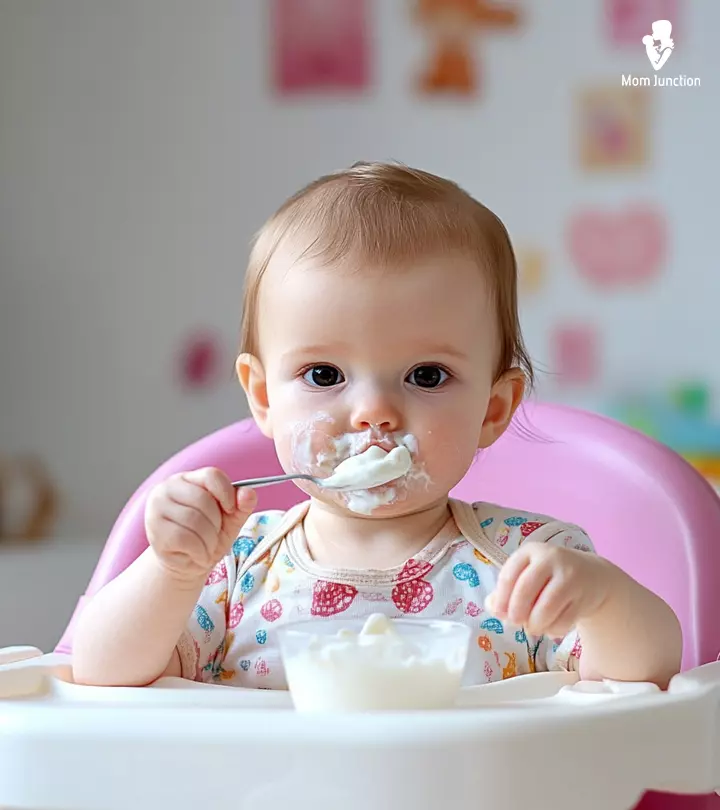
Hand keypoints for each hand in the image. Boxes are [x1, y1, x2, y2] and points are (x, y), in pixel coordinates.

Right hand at [145, 467, 256, 582]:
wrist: (186, 564)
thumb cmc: (207, 536)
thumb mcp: (230, 519)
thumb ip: (242, 505)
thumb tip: (248, 493)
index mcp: (188, 479)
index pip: (212, 475)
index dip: (227, 494)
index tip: (231, 510)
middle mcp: (167, 488)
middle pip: (204, 500)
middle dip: (216, 524)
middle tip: (214, 536)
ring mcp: (156, 508)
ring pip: (194, 521)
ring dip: (208, 541)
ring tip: (206, 548)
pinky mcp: (154, 531)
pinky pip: (184, 538)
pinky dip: (199, 551)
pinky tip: (197, 555)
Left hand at [485, 544, 615, 636]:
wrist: (592, 576)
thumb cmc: (549, 578)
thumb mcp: (527, 576)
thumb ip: (506, 591)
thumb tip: (491, 606)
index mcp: (531, 551)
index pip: (509, 575)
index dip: (501, 598)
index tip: (499, 613)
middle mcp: (551, 558)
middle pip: (525, 589)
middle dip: (516, 612)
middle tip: (515, 623)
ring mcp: (569, 576)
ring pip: (546, 607)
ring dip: (535, 624)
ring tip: (533, 628)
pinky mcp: (584, 596)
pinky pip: (564, 620)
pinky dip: (553, 630)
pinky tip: (551, 628)